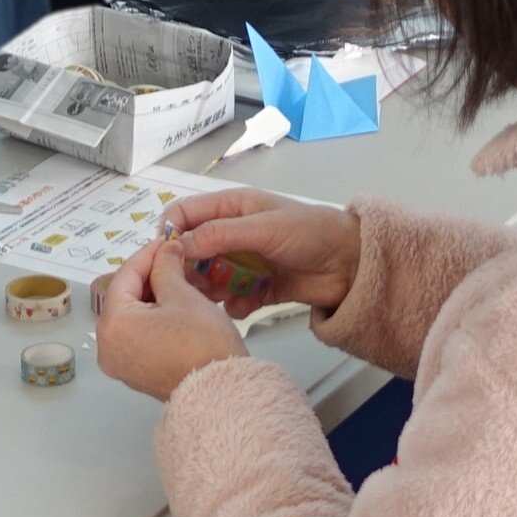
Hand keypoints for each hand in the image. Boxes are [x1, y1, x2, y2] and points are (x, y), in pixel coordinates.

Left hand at [95, 235, 248, 401]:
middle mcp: (107, 346)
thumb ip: (167, 267)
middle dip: (150, 277)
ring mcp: (119, 363)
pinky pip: (137, 336)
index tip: (165, 241)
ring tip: (179, 282)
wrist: (221, 393)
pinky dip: (152, 319)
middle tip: (174, 261)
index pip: (126, 276)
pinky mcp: (134, 374)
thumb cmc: (202, 345)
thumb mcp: (183, 295)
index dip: (148, 254)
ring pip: (131, 317)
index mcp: (114, 324)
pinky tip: (175, 308)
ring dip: (152, 297)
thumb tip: (165, 251)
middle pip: (124, 297)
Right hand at [158, 187, 359, 317]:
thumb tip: (177, 245)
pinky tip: (243, 307)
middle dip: (187, 269)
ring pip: (209, 278)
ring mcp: (245, 263)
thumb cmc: (310, 233)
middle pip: (192, 251)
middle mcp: (234, 234)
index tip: (164, 257)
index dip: (170, 233)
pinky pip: (232, 300)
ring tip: (216, 299)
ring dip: (208, 290)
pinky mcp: (258, 289)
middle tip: (188, 286)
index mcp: (232, 208)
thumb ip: (220, 235)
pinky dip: (233, 306)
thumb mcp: (264, 228)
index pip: (185, 214)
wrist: (352, 264)